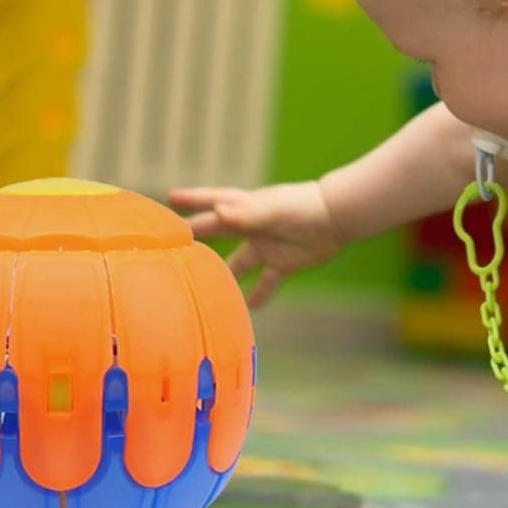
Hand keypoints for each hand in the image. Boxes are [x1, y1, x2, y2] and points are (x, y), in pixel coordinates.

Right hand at [167, 182, 344, 305]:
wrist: (338, 217)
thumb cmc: (303, 207)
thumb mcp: (272, 210)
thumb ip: (247, 214)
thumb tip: (218, 213)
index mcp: (246, 208)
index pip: (212, 203)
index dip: (191, 200)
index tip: (169, 198)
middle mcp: (252, 226)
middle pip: (218, 233)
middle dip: (197, 238)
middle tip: (173, 247)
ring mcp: (267, 246)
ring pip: (239, 262)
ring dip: (224, 274)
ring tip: (203, 288)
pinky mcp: (284, 263)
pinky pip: (267, 282)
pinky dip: (259, 294)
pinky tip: (249, 308)